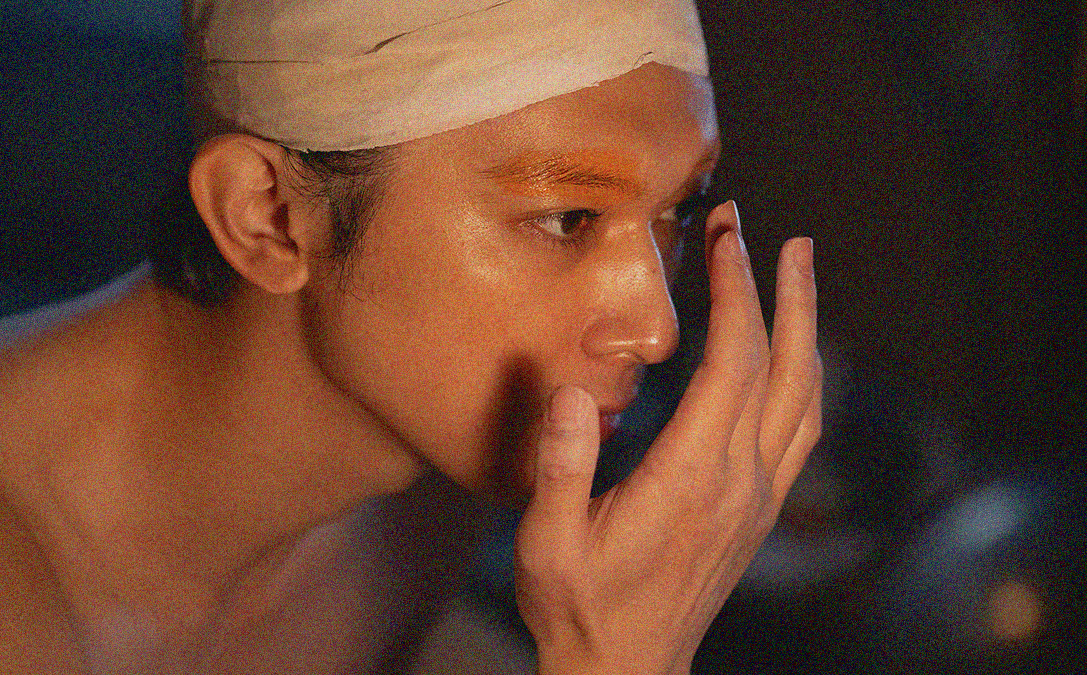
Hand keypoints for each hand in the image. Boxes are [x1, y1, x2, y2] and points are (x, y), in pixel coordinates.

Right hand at [514, 201, 821, 674]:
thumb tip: (571, 392)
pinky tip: (796, 352)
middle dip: (780, 291)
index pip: (732, 364)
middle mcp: (740, 481)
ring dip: (807, 327)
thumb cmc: (578, 606)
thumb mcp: (547, 543)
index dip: (735, 293)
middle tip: (772, 233)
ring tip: (799, 271)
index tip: (727, 238)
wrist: (627, 671)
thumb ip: (559, 467)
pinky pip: (802, 428)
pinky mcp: (760, 510)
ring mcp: (759, 497)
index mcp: (692, 478)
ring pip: (806, 396)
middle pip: (783, 367)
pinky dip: (807, 376)